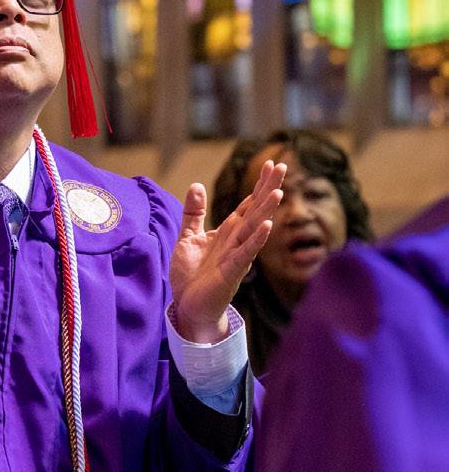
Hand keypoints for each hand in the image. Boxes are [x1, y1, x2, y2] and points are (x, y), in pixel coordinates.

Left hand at [169, 160, 286, 343]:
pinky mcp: (230, 273)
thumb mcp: (188, 238)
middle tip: (283, 166)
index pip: (248, 204)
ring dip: (266, 211)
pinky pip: (245, 254)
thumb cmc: (191, 276)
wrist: (188, 308)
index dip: (259, 185)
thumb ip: (194, 213)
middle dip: (268, 189)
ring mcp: (236, 257)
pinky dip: (256, 240)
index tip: (272, 164)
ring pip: (254, 230)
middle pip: (256, 211)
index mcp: (228, 232)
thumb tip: (197, 185)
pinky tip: (267, 226)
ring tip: (279, 191)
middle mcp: (236, 241)